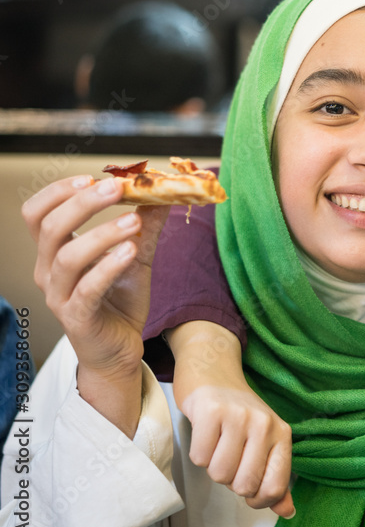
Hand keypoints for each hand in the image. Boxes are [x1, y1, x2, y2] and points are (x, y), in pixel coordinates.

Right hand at [22, 175, 168, 434]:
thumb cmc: (120, 300)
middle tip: (116, 186)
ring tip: (133, 221)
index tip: (90, 176)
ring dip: (101, 234)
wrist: (121, 349)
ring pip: (67, 258)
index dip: (58, 192)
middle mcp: (49, 272)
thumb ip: (146, 225)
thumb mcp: (137, 256)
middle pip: (50, 228)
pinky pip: (86, 290)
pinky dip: (108, 266)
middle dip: (82, 203)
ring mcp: (59, 297)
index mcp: (55, 252)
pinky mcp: (77, 319)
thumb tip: (165, 190)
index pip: (37, 213)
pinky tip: (130, 251)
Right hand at [168, 321, 294, 518]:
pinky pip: (200, 457)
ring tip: (217, 442)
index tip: (248, 491)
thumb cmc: (238, 413)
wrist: (214, 370)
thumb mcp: (264, 441)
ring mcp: (239, 416)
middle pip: (243, 485)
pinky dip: (197, 452)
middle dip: (230, 480)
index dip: (257, 499)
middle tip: (229, 455)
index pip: (275, 487)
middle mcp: (265, 424)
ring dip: (212, 465)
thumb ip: (275, 478)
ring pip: (219, 473)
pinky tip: (205, 433)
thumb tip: (287, 511)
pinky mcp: (211, 410)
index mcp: (282, 434)